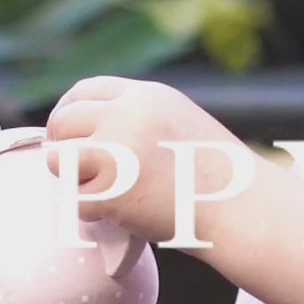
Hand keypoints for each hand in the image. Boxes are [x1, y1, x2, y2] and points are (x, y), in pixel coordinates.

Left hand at [41, 76, 255, 245]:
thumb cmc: (218, 176)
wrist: (242, 208)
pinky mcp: (112, 191)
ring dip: (73, 178)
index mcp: (146, 97)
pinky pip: (76, 201)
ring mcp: (117, 152)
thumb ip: (137, 118)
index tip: (69, 133)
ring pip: (61, 159)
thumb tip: (89, 130)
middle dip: (64, 145)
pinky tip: (117, 213)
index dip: (70, 112)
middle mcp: (127, 116)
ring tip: (102, 191)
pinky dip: (91, 212)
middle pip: (65, 121)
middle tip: (76, 168)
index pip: (85, 90)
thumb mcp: (180, 123)